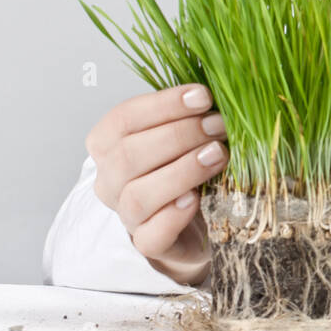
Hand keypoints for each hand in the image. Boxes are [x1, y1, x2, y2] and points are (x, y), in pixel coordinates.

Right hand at [85, 82, 229, 285]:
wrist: (192, 222)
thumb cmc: (185, 167)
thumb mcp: (183, 134)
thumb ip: (189, 113)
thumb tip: (221, 86)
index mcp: (109, 145)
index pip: (124, 118)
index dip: (164, 104)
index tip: (203, 95)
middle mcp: (110, 180)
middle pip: (129, 154)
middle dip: (180, 135)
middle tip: (219, 125)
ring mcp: (126, 215)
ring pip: (138, 195)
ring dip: (182, 170)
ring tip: (218, 154)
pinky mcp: (148, 244)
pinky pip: (151, 234)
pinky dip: (173, 215)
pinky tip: (197, 199)